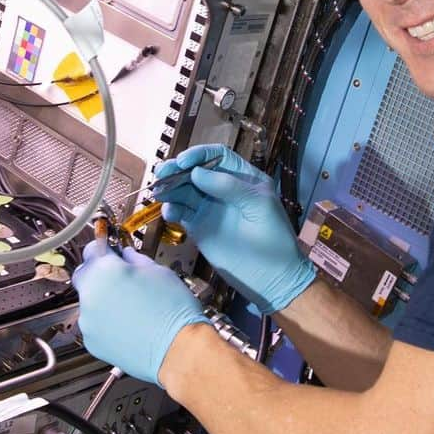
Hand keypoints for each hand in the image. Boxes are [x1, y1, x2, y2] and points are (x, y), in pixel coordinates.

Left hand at [72, 241, 208, 385]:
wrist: (177, 349)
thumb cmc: (172, 312)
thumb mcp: (158, 272)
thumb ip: (135, 259)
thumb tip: (127, 256)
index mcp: (105, 270)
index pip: (91, 249)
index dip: (104, 248)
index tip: (110, 251)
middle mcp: (90, 295)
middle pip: (85, 275)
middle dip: (100, 274)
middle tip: (122, 278)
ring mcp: (89, 321)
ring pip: (90, 302)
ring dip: (104, 300)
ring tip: (131, 306)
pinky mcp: (92, 342)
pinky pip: (95, 324)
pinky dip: (106, 322)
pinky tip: (129, 323)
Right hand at [155, 144, 315, 313]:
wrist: (271, 278)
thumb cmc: (273, 239)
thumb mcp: (258, 205)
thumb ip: (228, 186)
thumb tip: (196, 173)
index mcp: (243, 179)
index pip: (218, 157)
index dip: (199, 155)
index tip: (183, 161)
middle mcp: (224, 190)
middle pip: (196, 171)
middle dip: (177, 170)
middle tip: (162, 172)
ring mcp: (210, 208)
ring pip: (184, 190)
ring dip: (170, 188)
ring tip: (159, 192)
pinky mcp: (199, 227)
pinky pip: (181, 212)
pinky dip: (172, 209)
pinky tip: (170, 212)